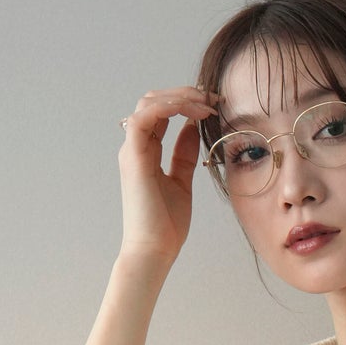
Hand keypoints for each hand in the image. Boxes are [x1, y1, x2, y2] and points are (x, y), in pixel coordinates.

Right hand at [117, 84, 219, 267]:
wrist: (155, 250)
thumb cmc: (166, 225)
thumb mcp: (182, 181)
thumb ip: (184, 154)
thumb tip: (193, 128)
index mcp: (146, 152)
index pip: (162, 112)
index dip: (186, 102)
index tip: (213, 105)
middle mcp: (136, 147)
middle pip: (154, 101)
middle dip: (185, 94)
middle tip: (213, 99)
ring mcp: (132, 151)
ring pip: (149, 103)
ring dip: (179, 97)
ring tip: (205, 103)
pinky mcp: (133, 157)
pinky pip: (144, 118)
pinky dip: (167, 108)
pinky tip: (191, 111)